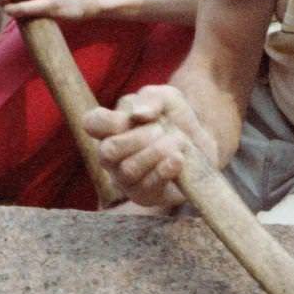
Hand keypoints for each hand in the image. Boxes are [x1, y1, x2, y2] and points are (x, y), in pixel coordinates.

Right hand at [84, 84, 217, 208]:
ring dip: (157, 153)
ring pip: (128, 170)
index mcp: (110, 127)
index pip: (91, 123)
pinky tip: (178, 160)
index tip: (133, 118)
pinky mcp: (142, 195)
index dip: (109, 120)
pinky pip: (146, 187)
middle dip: (139, 138)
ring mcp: (124, 178)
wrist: (201, 147)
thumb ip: (151, 98)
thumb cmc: (175, 119)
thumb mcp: (168, 98)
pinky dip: (164, 170)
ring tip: (177, 143)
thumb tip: (138, 114)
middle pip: (108, 150)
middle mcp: (111, 155)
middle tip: (160, 130)